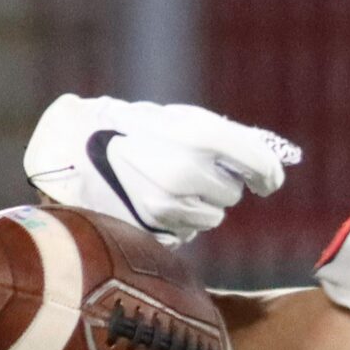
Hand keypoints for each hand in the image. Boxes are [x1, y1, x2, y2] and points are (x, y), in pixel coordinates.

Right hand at [24, 94, 298, 244]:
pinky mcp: (157, 224)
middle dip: (222, 184)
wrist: (80, 148)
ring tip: (171, 184)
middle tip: (195, 169)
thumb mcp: (181, 119)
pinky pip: (189, 229)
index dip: (268, 174)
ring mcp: (172, 201)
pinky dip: (182, 218)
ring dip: (203, 203)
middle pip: (234, 194)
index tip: (269, 182)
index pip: (256, 162)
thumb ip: (225, 139)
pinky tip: (158, 198)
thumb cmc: (137, 128)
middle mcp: (189, 169)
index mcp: (200, 134)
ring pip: (214, 216)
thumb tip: (268, 164)